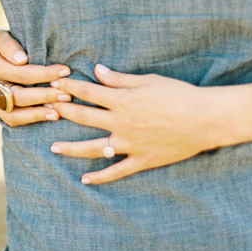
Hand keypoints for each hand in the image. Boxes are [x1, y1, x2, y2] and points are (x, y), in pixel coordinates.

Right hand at [0, 29, 70, 125]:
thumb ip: (9, 45)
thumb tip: (23, 59)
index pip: (22, 74)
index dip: (45, 74)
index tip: (65, 71)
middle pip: (19, 97)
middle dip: (45, 96)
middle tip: (67, 95)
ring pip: (14, 115)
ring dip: (38, 115)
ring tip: (59, 112)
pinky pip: (12, 120)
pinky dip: (30, 120)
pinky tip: (48, 115)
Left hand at [50, 64, 234, 183]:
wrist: (205, 119)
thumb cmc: (178, 95)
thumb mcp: (148, 81)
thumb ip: (120, 79)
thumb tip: (97, 71)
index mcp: (123, 101)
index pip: (88, 92)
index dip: (70, 88)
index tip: (55, 85)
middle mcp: (121, 123)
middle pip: (83, 118)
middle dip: (63, 112)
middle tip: (46, 110)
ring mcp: (129, 144)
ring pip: (92, 148)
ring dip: (70, 148)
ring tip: (53, 147)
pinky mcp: (141, 160)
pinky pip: (116, 171)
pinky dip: (100, 177)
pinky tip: (84, 179)